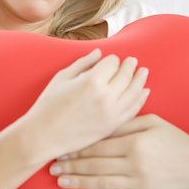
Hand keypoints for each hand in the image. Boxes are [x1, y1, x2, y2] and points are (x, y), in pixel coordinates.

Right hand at [25, 49, 148, 161]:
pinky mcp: (112, 126)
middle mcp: (105, 96)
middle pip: (126, 75)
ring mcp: (111, 113)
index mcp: (91, 81)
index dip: (112, 59)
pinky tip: (144, 92)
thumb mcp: (62, 78)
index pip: (112, 63)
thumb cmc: (48, 105)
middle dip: (130, 66)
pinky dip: (140, 99)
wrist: (44, 135)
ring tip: (143, 72)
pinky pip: (133, 110)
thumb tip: (99, 52)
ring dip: (140, 80)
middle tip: (133, 61)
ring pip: (134, 92)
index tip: (111, 59)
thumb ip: (83, 63)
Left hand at [49, 114, 188, 188]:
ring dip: (79, 183)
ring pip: (102, 183)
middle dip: (72, 164)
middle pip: (96, 164)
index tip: (61, 149)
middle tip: (52, 165)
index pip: (99, 145)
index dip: (78, 148)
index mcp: (134, 142)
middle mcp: (134, 163)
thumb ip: (127, 122)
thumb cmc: (174, 141)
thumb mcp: (154, 123)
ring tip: (60, 181)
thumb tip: (103, 122)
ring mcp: (139, 182)